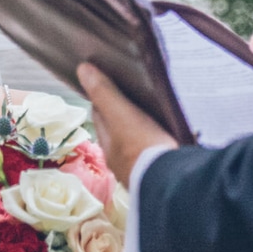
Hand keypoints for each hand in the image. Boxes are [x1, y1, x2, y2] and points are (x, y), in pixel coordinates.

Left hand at [76, 62, 176, 185]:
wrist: (170, 181)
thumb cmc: (142, 146)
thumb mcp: (121, 115)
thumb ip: (104, 93)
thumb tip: (82, 69)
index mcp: (109, 145)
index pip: (101, 116)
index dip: (103, 98)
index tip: (110, 83)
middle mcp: (120, 161)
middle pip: (118, 131)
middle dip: (122, 116)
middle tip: (135, 97)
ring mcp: (140, 170)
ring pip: (136, 145)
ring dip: (141, 132)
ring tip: (154, 117)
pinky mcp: (160, 175)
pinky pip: (155, 156)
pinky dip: (158, 146)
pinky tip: (168, 141)